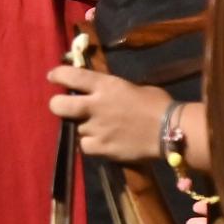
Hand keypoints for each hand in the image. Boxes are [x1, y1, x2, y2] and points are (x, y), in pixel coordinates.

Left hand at [45, 64, 173, 162]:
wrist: (171, 130)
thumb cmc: (158, 104)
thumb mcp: (131, 88)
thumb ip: (111, 90)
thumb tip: (101, 93)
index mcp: (105, 85)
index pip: (71, 76)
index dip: (57, 75)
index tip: (52, 76)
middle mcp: (95, 106)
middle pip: (58, 105)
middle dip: (57, 105)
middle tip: (63, 106)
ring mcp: (96, 129)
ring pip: (76, 128)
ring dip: (83, 127)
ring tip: (99, 128)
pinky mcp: (102, 148)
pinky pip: (85, 146)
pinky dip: (90, 144)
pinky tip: (101, 142)